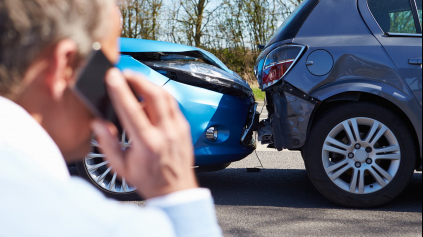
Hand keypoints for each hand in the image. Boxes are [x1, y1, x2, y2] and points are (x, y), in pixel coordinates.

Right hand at [92, 68, 197, 198]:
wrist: (175, 190)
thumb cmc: (148, 180)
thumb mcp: (121, 167)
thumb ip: (107, 144)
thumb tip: (98, 123)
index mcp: (147, 143)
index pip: (132, 109)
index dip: (120, 90)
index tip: (112, 76)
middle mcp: (165, 133)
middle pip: (154, 95)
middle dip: (137, 79)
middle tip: (124, 74)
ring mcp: (178, 128)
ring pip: (166, 96)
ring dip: (149, 84)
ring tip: (135, 81)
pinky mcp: (184, 126)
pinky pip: (172, 104)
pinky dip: (160, 95)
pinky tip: (149, 96)